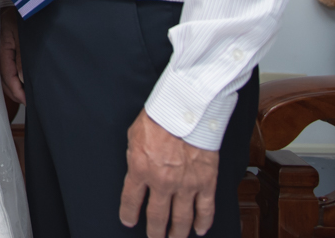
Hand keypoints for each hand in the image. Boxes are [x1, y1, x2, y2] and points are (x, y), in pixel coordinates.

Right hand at [0, 6, 24, 105]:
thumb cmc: (26, 14)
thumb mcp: (26, 37)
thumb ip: (23, 59)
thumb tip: (22, 81)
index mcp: (2, 44)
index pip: (6, 74)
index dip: (17, 90)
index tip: (27, 100)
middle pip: (1, 76)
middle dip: (13, 91)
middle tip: (27, 101)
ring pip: (1, 72)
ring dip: (11, 84)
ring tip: (23, 94)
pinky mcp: (1, 45)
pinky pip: (3, 65)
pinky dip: (10, 76)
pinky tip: (18, 81)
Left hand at [120, 109, 219, 236]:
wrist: (186, 109)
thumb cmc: (159, 117)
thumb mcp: (134, 137)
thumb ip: (136, 158)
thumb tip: (137, 169)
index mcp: (140, 170)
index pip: (131, 201)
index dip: (128, 214)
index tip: (128, 222)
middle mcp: (162, 183)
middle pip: (157, 217)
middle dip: (155, 232)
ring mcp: (186, 185)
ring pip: (182, 219)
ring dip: (178, 233)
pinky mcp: (206, 182)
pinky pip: (206, 209)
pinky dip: (203, 222)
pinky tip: (199, 230)